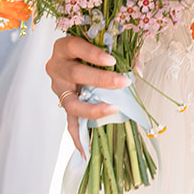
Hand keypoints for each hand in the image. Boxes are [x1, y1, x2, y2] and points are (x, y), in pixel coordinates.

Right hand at [46, 35, 128, 157]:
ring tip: (113, 109)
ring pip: (71, 102)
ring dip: (93, 108)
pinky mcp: (64, 104)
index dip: (92, 54)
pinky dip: (78, 137)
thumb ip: (122, 52)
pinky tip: (86, 150)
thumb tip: (137, 70)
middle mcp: (56, 67)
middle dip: (101, 80)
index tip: (112, 60)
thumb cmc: (93, 47)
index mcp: (64, 47)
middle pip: (74, 74)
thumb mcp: (106, 44)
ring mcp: (58, 88)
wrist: (75, 56)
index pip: (75, 47)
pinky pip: (69, 122)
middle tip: (123, 82)